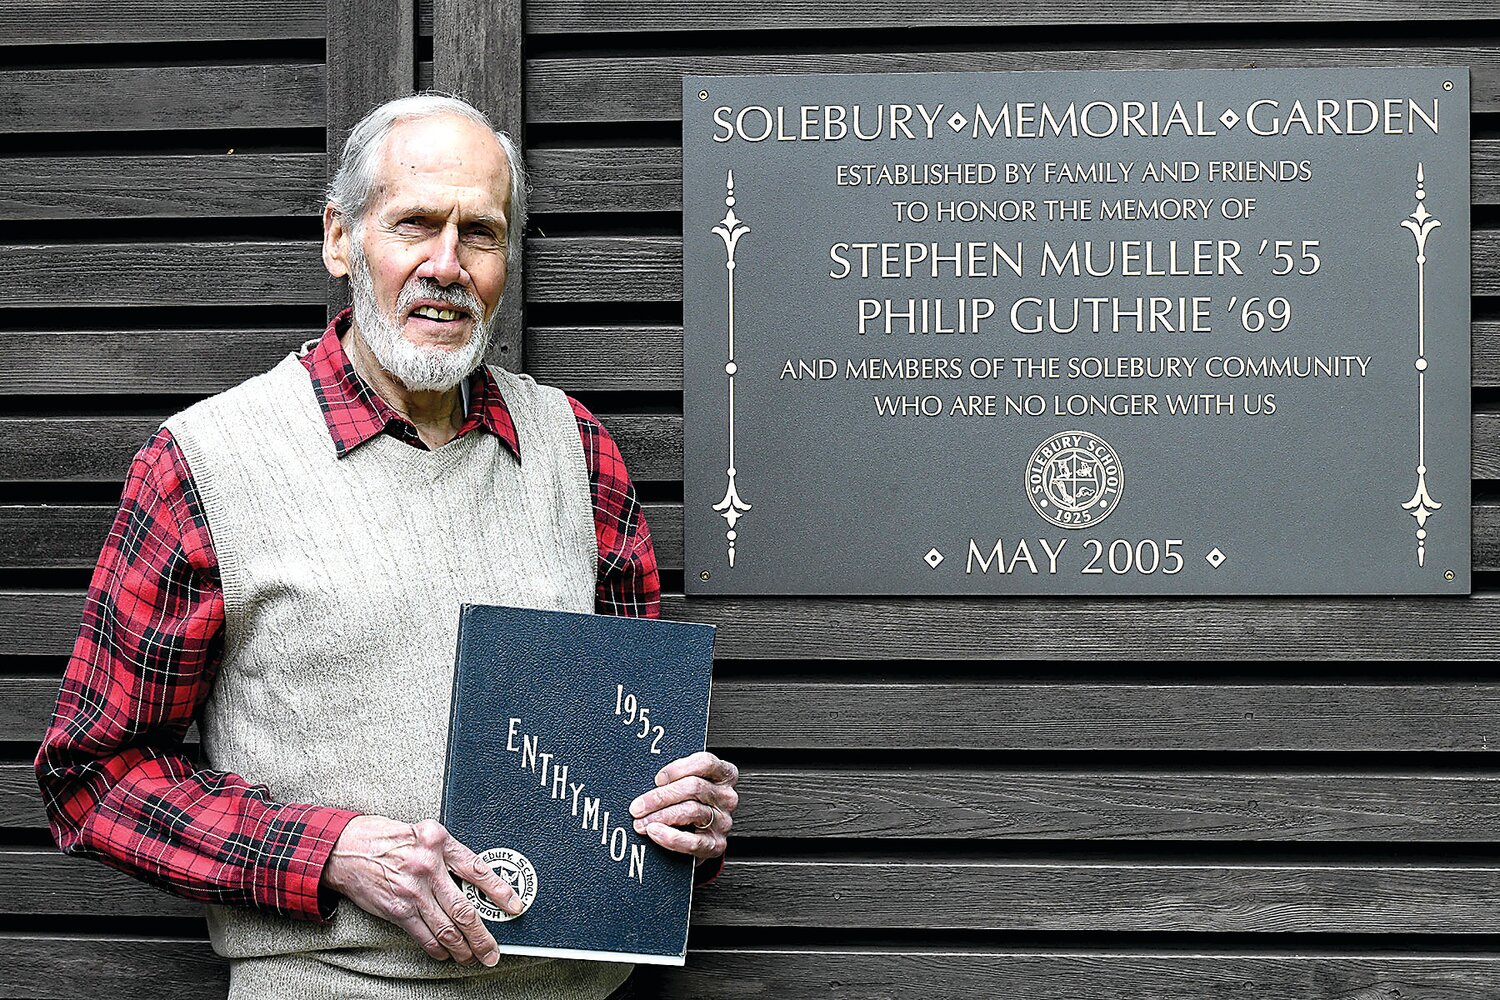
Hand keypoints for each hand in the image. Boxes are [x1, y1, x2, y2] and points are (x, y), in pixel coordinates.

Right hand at [321, 815, 522, 964]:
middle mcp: (428, 866)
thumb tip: (475, 881)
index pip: (478, 870)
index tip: (514, 906)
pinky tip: (447, 953)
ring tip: (474, 957)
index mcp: (439, 841)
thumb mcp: (424, 832)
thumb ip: (447, 852)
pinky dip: (438, 948)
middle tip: (494, 951)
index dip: (500, 891)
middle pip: (464, 909)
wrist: (346, 848)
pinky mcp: (398, 909)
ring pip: (447, 928)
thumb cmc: (386, 838)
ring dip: (463, 948)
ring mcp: (413, 890)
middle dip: (483, 936)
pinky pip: (424, 935)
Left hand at [628, 751, 737, 860]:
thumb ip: (676, 778)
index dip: (679, 768)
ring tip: (641, 822)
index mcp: (724, 775)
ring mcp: (723, 821)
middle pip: (694, 788)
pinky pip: (693, 842)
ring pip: (691, 812)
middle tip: (637, 807)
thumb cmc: (689, 802)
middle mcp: (727, 797)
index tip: (658, 779)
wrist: (697, 836)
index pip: (705, 763)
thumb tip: (646, 779)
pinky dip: (671, 837)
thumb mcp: (688, 784)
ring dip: (660, 817)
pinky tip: (655, 832)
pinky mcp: (716, 844)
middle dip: (661, 797)